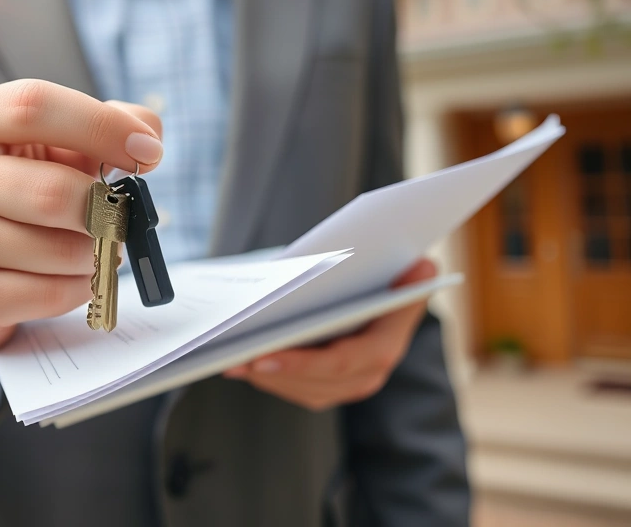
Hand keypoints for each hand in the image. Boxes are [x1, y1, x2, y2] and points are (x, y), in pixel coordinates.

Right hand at [0, 79, 162, 363]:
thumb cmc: (17, 192)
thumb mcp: (50, 147)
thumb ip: (102, 126)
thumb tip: (148, 137)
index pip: (33, 106)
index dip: (101, 126)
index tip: (149, 152)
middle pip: (51, 190)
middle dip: (106, 209)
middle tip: (124, 216)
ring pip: (57, 249)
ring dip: (98, 252)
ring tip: (96, 247)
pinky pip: (51, 292)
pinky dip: (82, 286)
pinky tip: (74, 276)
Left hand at [223, 258, 436, 409]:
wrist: (384, 298)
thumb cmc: (384, 278)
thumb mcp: (395, 271)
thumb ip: (404, 275)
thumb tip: (423, 265)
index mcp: (387, 347)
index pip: (343, 362)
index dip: (303, 364)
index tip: (266, 356)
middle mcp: (370, 375)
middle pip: (316, 382)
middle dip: (275, 372)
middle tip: (237, 359)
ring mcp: (349, 386)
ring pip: (301, 390)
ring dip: (266, 378)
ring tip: (230, 361)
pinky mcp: (329, 388)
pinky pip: (296, 389)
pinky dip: (269, 378)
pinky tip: (240, 365)